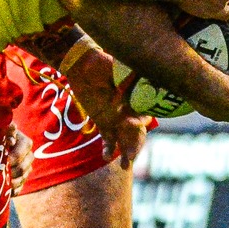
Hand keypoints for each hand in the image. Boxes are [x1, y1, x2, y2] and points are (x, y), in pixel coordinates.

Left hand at [58, 46, 150, 164]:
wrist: (83, 64)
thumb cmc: (101, 62)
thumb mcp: (116, 66)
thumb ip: (128, 73)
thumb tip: (138, 72)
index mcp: (137, 97)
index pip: (145, 113)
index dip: (143, 120)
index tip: (140, 122)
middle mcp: (130, 110)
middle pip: (137, 132)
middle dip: (136, 144)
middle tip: (132, 155)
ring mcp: (117, 118)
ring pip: (126, 139)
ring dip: (127, 152)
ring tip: (125, 165)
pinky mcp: (104, 123)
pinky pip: (110, 139)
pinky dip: (109, 149)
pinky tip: (106, 157)